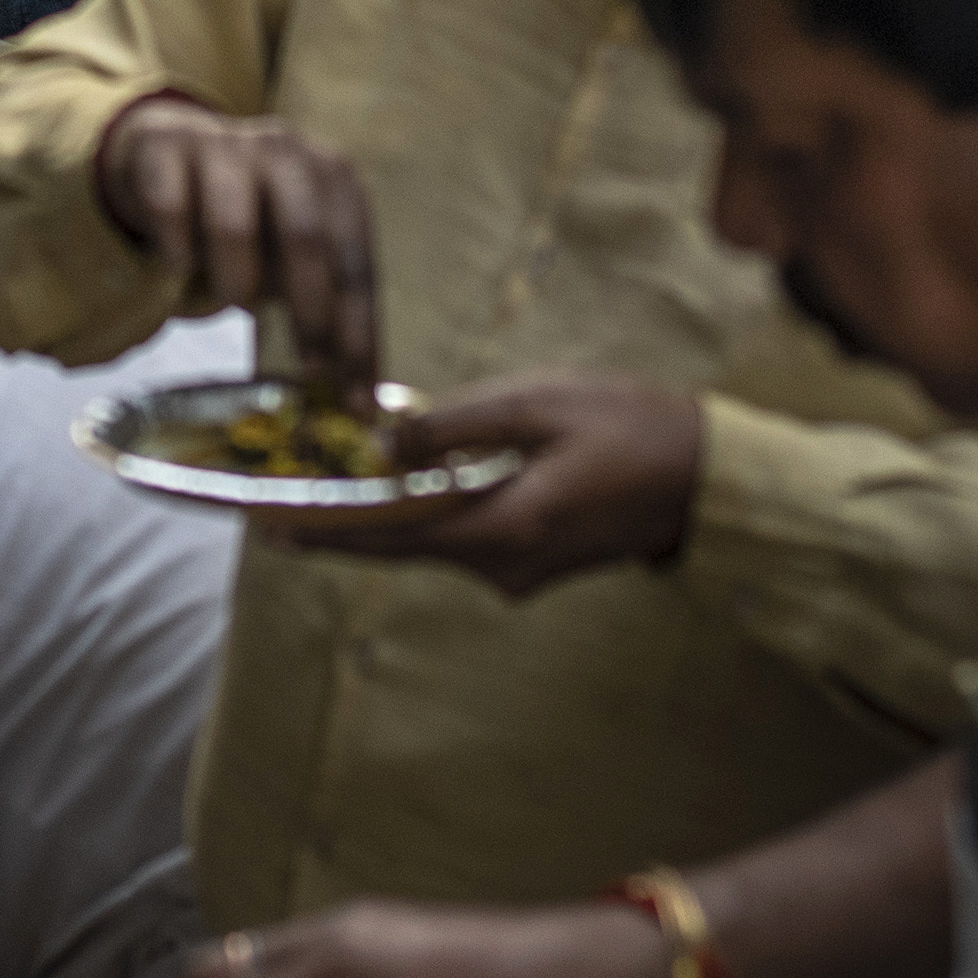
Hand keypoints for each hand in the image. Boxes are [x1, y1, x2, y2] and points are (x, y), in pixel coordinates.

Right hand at [95, 96, 382, 383]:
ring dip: (237, 280)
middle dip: (311, 313)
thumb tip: (352, 395)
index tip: (355, 395)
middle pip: (306, 238)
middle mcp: (285, 151)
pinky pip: (171, 211)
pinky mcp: (165, 149)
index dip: (358, 333)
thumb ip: (319, 306)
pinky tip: (182, 266)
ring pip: (234, 225)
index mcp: (332, 177)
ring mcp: (223, 143)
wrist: (169, 152)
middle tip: (307, 368)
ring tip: (235, 302)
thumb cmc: (248, 219)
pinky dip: (178, 251)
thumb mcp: (290, 253)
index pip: (355, 264)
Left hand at [261, 372, 706, 578]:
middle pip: (402, 545)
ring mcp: (521, 572)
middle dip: (338, 524)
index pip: (390, 538)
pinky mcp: (534, 562)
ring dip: (383, 515)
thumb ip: (453, 425)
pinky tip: (401, 484)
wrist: (709, 477)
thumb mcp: (536, 404)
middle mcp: (503, 567)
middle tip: (272, 505)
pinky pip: (464, 538)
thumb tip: (381, 441)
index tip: (268, 528)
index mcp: (501, 530)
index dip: (325, 533)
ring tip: (321, 484)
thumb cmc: (630, 427)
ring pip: (432, 541)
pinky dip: (428, 513)